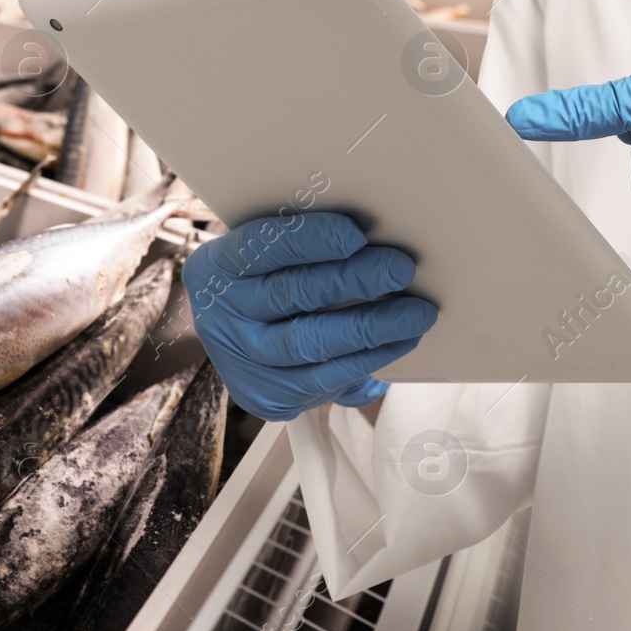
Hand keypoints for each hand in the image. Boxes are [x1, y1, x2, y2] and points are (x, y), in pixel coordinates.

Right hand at [183, 212, 437, 421]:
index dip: (310, 239)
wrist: (241, 341)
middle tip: (400, 268)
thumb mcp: (268, 256)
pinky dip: (368, 359)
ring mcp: (242, 361)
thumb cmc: (267, 282)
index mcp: (216, 267)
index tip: (356, 233)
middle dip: (353, 280)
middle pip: (291, 294)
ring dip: (371, 327)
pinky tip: (399, 342)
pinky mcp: (265, 396)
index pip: (261, 246)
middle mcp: (222, 316)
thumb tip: (367, 235)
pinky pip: (322, 379)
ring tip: (414, 313)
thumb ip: (302, 246)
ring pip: (309, 343)